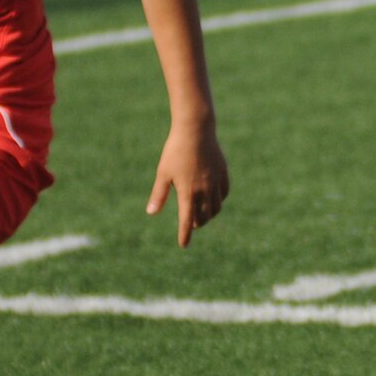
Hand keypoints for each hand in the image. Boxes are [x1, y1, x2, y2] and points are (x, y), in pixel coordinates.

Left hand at [146, 118, 229, 247]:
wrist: (196, 130)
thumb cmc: (175, 150)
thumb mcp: (163, 173)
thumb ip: (159, 194)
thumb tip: (151, 212)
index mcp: (187, 192)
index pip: (186, 220)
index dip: (185, 235)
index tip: (183, 245)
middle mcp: (204, 190)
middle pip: (203, 216)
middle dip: (197, 223)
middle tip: (191, 224)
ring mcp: (215, 182)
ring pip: (216, 207)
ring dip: (209, 214)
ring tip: (202, 214)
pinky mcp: (223, 173)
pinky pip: (223, 194)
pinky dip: (219, 201)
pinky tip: (214, 200)